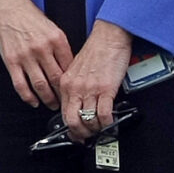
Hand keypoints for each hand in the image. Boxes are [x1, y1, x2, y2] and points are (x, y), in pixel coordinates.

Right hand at [0, 0, 70, 107]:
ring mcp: (26, 56)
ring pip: (40, 85)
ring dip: (48, 99)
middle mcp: (42, 48)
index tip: (74, 90)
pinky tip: (33, 102)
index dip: (72, 82)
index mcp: (56, 39)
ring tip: (52, 104)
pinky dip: (28, 97)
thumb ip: (61, 48)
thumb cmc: (32, 18)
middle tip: (66, 102)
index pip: (69, 67)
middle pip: (56, 79)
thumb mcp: (54, 29)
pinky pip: (20, 85)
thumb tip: (70, 68)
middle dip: (62, 94)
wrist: (10, 8)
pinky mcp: (11, 61)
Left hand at [58, 23, 134, 141]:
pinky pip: (104, 114)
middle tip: (87, 136)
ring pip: (88, 120)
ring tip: (101, 128)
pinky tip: (110, 121)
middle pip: (72, 121)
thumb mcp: (76, 69)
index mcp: (66, 83)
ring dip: (95, 130)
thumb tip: (78, 104)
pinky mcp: (106, 88)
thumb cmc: (96, 50)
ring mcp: (90, 89)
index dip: (70, 128)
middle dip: (80, 134)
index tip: (76, 133)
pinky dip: (107, 122)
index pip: (63, 113)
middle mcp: (76, 87)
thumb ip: (74, 86)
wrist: (109, 36)